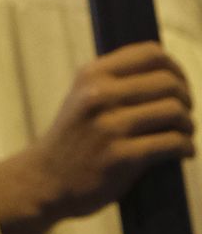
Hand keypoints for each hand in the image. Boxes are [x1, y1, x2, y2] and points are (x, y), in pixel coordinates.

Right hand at [0, 40, 194, 233]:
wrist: (45, 180)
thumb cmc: (72, 138)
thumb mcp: (82, 96)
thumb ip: (113, 81)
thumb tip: (164, 72)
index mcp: (93, 74)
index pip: (151, 54)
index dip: (174, 69)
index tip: (179, 86)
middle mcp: (101, 94)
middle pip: (168, 83)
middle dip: (186, 99)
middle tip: (184, 115)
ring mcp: (111, 126)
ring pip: (174, 111)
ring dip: (188, 125)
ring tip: (184, 134)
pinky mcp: (122, 156)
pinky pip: (172, 143)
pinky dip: (186, 147)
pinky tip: (184, 152)